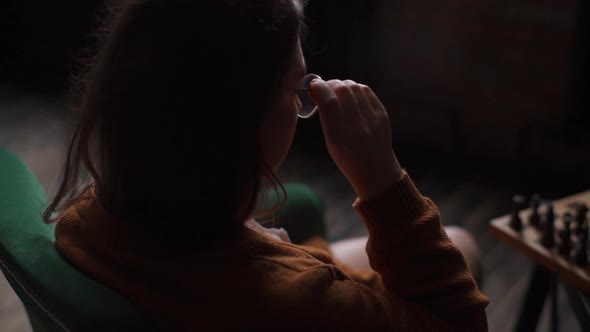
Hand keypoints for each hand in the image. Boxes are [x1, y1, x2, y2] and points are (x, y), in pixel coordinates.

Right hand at [309, 79, 402, 200]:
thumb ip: (325, 117)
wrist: (375, 169)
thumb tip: (318, 92)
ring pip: (355, 87)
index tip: (313, 86)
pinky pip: (367, 91)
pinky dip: (355, 88)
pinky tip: (350, 94)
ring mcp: (372, 118)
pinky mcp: (382, 114)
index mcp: (340, 135)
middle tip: (324, 88)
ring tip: (337, 91)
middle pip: (342, 90)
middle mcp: (357, 125)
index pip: (329, 101)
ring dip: (342, 85)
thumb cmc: (347, 158)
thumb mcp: (330, 142)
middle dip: (330, 84)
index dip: (319, 87)